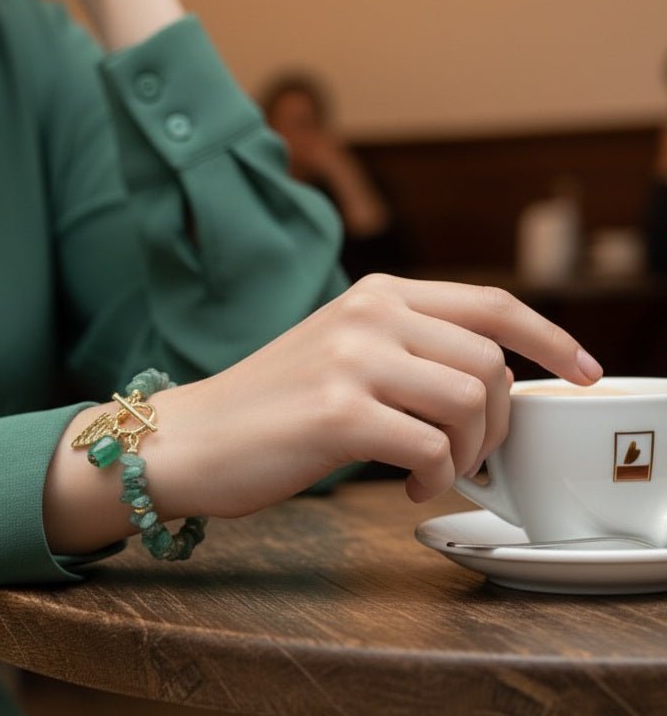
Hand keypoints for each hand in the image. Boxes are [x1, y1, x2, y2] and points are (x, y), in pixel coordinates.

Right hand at [146, 275, 601, 515]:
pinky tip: (403, 486)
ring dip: (469, 454)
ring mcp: (353, 358)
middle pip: (490, 362)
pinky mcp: (338, 411)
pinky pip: (432, 449)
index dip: (551, 337)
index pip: (491, 303)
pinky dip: (434, 479)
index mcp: (377, 293)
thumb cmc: (272, 404)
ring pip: (470, 403)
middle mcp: (369, 313)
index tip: (584, 370)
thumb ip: (411, 350)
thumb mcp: (345, 350)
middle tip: (472, 456)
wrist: (194, 435)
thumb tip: (492, 385)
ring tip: (434, 473)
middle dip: (500, 421)